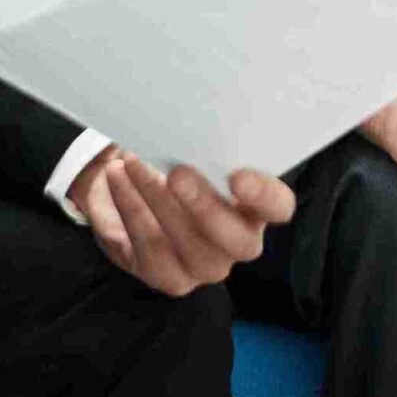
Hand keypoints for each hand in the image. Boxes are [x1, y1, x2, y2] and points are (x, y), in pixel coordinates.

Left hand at [69, 146, 295, 296]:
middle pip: (237, 240)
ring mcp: (205, 265)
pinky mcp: (168, 276)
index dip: (264, 195)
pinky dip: (131, 209)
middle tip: (177, 173)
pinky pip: (150, 250)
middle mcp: (238, 242)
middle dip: (205, 206)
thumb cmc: (176, 158)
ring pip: (191, 249)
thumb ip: (203, 142)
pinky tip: (118, 178)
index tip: (237, 176)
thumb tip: (192, 120)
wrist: (132, 187)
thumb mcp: (193, 147)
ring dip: (158, 202)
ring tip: (133, 165)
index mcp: (257, 206)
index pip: (278, 206)